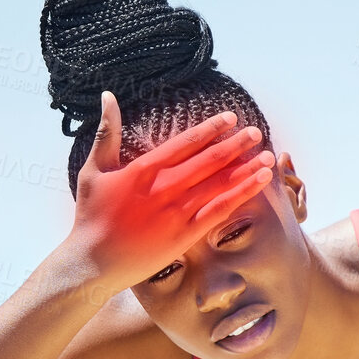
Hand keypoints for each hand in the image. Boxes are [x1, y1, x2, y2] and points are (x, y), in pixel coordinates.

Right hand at [66, 90, 274, 291]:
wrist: (92, 262)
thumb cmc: (91, 216)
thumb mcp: (93, 170)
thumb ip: (106, 133)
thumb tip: (107, 96)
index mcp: (144, 169)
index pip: (185, 143)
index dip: (210, 129)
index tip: (230, 118)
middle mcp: (165, 187)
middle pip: (209, 160)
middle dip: (236, 145)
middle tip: (256, 132)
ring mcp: (177, 212)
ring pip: (219, 184)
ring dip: (245, 169)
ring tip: (267, 156)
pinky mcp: (184, 235)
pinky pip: (219, 211)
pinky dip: (241, 195)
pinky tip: (258, 183)